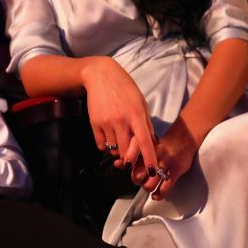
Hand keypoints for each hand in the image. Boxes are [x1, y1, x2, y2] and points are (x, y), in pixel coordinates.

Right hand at [80, 57, 156, 173]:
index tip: (152, 171)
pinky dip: (107, 145)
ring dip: (118, 150)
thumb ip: (146, 124)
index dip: (149, 159)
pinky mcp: (94, 123)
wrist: (100, 76)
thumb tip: (152, 144)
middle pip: (126, 152)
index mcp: (136, 114)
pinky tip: (110, 134)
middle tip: (132, 154)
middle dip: (130, 157)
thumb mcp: (141, 102)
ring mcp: (106, 122)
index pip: (144, 142)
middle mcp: (121, 120)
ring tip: (120, 138)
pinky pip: (102, 145)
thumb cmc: (124, 88)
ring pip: (114, 150)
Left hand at [130, 117, 198, 199]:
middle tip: (139, 179)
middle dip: (137, 179)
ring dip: (147, 187)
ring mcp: (165, 164)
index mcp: (145, 148)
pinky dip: (159, 194)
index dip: (126, 165)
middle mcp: (154, 156)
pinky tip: (156, 195)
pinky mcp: (176, 171)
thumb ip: (132, 154)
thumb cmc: (164, 142)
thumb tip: (117, 163)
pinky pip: (165, 188)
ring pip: (150, 184)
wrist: (184, 137)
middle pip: (138, 176)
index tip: (127, 167)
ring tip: (148, 186)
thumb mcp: (146, 145)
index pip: (130, 160)